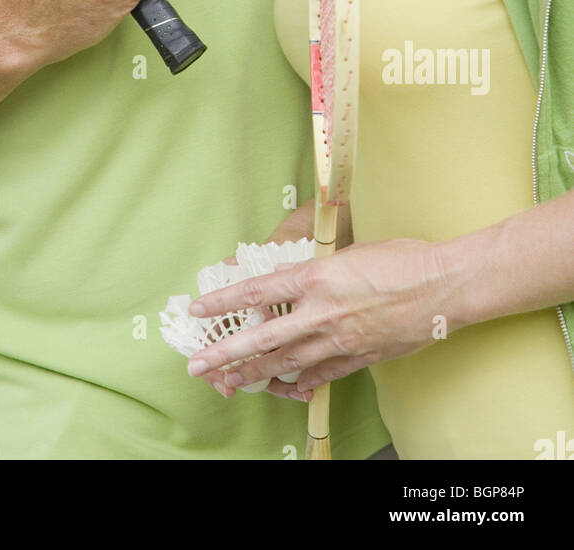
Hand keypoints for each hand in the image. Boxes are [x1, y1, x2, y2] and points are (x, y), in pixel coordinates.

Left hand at [185, 237, 453, 396]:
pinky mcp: (361, 357)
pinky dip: (301, 382)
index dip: (224, 302)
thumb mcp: (349, 253)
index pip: (258, 292)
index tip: (198, 310)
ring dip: (255, 375)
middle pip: (263, 339)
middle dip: (226, 354)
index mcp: (316, 279)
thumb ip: (316, 269)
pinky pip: (322, 374)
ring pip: (288, 363)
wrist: (442, 286)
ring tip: (231, 383)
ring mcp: (340, 340)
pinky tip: (285, 387)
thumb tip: (292, 277)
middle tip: (197, 366)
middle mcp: (322, 313)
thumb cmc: (401, 259)